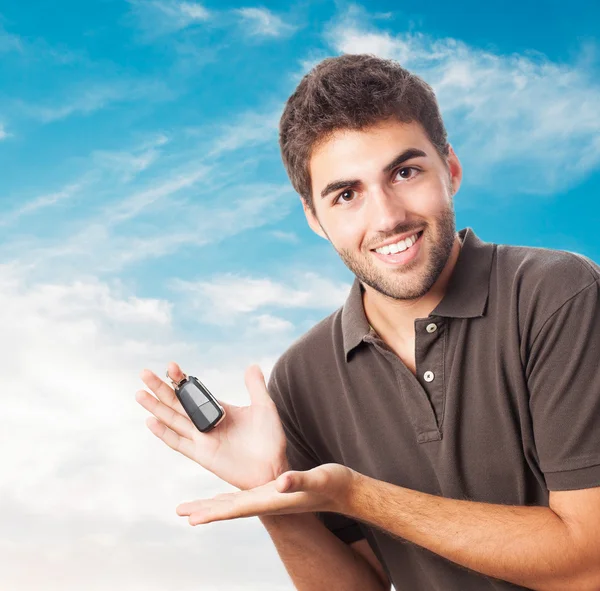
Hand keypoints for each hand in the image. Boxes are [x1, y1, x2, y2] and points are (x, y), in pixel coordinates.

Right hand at [136, 362, 288, 489]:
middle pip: (177, 403)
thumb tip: (251, 365)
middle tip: (144, 373)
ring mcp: (202, 439)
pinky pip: (179, 443)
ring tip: (140, 393)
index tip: (172, 366)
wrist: (273, 467)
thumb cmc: (270, 439)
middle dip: (161, 388)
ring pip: (173, 420)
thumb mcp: (264, 407)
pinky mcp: (202, 454)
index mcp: (219, 410)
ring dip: (156, 408)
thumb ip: (255, 387)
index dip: (182, 380)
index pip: (194, 392)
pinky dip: (164, 433)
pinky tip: (151, 421)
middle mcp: (206, 423)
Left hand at [176, 463, 357, 524]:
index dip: (214, 512)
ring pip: (234, 503)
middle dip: (205, 511)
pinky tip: (219, 497)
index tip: (193, 518)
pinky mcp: (272, 492)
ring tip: (191, 509)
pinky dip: (227, 497)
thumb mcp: (318, 478)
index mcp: (273, 500)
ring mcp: (269, 498)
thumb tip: (282, 482)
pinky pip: (243, 496)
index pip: (238, 508)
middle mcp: (267, 502)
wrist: (343, 491)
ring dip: (211, 506)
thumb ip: (300, 480)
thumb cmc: (333, 485)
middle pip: (230, 508)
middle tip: (181, 513)